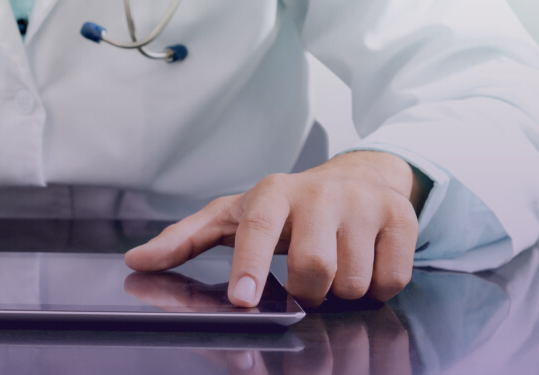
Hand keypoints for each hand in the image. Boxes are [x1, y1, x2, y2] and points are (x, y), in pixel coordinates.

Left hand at [126, 151, 422, 306]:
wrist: (360, 177)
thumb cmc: (287, 207)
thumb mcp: (233, 216)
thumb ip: (184, 240)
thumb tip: (136, 261)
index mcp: (273, 194)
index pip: (258, 232)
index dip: (249, 266)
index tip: (242, 299)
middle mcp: (320, 194)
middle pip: (315, 269)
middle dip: (309, 291)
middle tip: (306, 281)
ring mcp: (364, 204)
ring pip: (354, 280)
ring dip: (343, 290)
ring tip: (335, 267)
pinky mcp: (402, 219)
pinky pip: (391, 280)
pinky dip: (377, 287)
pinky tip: (365, 263)